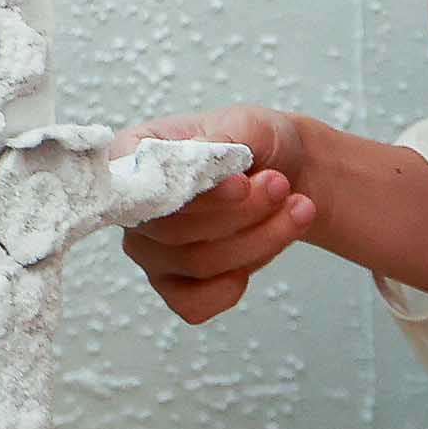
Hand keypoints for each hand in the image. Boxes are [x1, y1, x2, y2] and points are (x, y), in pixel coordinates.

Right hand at [111, 105, 318, 324]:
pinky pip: (194, 304)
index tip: (242, 183)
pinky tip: (264, 248)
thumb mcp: (246, 124)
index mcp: (131, 156)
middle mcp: (132, 208)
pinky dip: (235, 283)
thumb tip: (197, 165)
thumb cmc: (256, 144)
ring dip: (258, 240)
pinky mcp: (173, 285)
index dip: (188, 194)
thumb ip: (219, 144)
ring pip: (197, 264)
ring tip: (296, 207)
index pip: (139, 188)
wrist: (286, 176)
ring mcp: (150, 250)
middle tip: (280, 186)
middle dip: (240, 214)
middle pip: (171, 231)